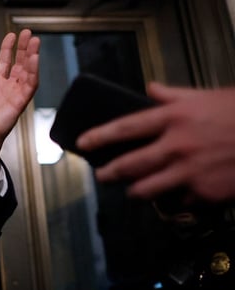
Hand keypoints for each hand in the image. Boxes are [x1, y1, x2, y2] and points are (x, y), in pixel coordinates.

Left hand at [0, 29, 39, 174]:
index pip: (4, 63)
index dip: (8, 49)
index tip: (11, 36)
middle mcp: (7, 89)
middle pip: (19, 64)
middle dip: (23, 48)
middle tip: (27, 33)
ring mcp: (14, 95)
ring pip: (27, 72)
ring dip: (32, 56)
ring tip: (34, 41)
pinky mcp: (20, 103)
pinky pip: (30, 85)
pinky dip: (33, 72)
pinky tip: (34, 58)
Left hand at [77, 83, 234, 203]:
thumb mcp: (206, 96)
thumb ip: (174, 95)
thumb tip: (152, 89)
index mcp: (173, 118)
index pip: (125, 128)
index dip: (99, 136)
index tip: (83, 143)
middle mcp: (176, 146)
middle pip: (129, 165)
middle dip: (110, 173)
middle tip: (102, 176)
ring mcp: (190, 172)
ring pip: (147, 189)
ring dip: (136, 191)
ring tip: (132, 190)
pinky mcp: (206, 193)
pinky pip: (180, 200)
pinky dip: (176, 198)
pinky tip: (176, 195)